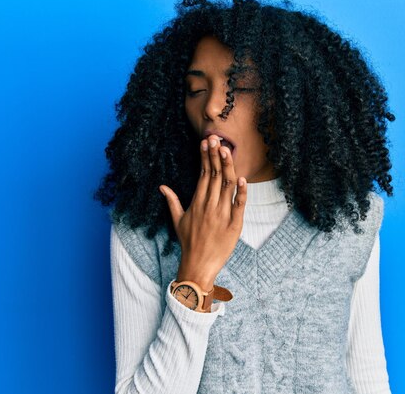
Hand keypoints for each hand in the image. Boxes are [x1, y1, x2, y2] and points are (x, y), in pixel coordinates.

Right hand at [159, 134, 246, 290]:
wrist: (198, 266)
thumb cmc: (189, 243)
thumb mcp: (178, 220)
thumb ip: (172, 201)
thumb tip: (162, 187)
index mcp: (197, 203)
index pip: (202, 174)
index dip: (205, 157)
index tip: (207, 142)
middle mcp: (209, 206)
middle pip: (214, 176)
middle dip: (215, 155)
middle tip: (216, 138)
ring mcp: (221, 215)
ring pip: (226, 186)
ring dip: (227, 167)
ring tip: (227, 149)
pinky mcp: (234, 225)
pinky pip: (238, 206)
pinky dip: (241, 193)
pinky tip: (242, 179)